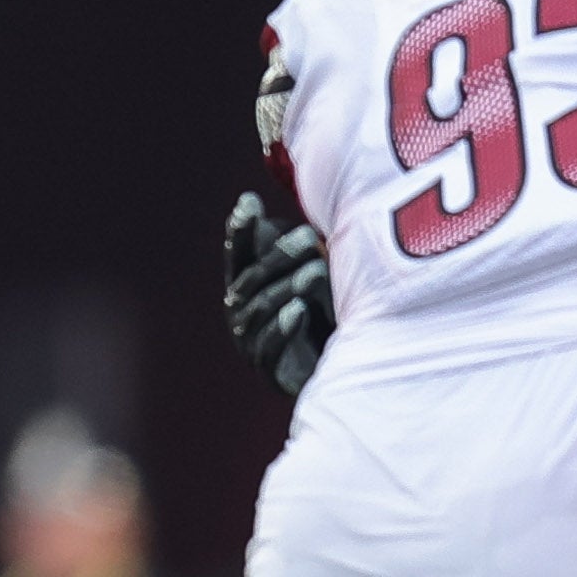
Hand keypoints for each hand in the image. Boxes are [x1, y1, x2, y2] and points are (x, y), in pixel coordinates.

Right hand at [221, 191, 330, 395]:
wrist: (338, 370)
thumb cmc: (325, 314)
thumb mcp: (311, 275)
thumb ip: (293, 247)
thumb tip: (276, 203)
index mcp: (247, 288)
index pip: (238, 256)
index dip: (241, 231)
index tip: (250, 203)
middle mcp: (241, 315)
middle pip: (251, 281)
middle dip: (279, 257)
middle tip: (309, 235)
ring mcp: (251, 344)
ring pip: (260, 310)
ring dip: (287, 287)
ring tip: (317, 270)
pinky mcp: (270, 373)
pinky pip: (268, 349)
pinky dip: (282, 327)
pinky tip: (299, 310)